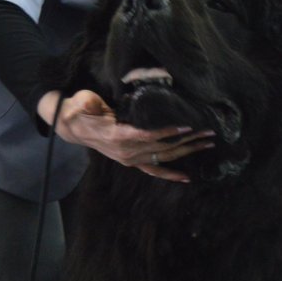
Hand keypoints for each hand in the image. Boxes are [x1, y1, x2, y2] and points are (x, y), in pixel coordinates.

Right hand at [37, 90, 214, 182]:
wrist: (73, 127)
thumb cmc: (80, 110)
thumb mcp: (81, 103)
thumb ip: (87, 104)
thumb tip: (92, 104)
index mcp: (117, 137)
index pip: (146, 136)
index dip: (166, 133)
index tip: (185, 128)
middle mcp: (126, 152)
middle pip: (162, 148)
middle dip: (188, 141)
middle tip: (208, 133)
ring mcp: (130, 159)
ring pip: (163, 158)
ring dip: (187, 152)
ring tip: (207, 144)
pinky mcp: (133, 161)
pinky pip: (154, 170)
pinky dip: (170, 174)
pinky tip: (186, 177)